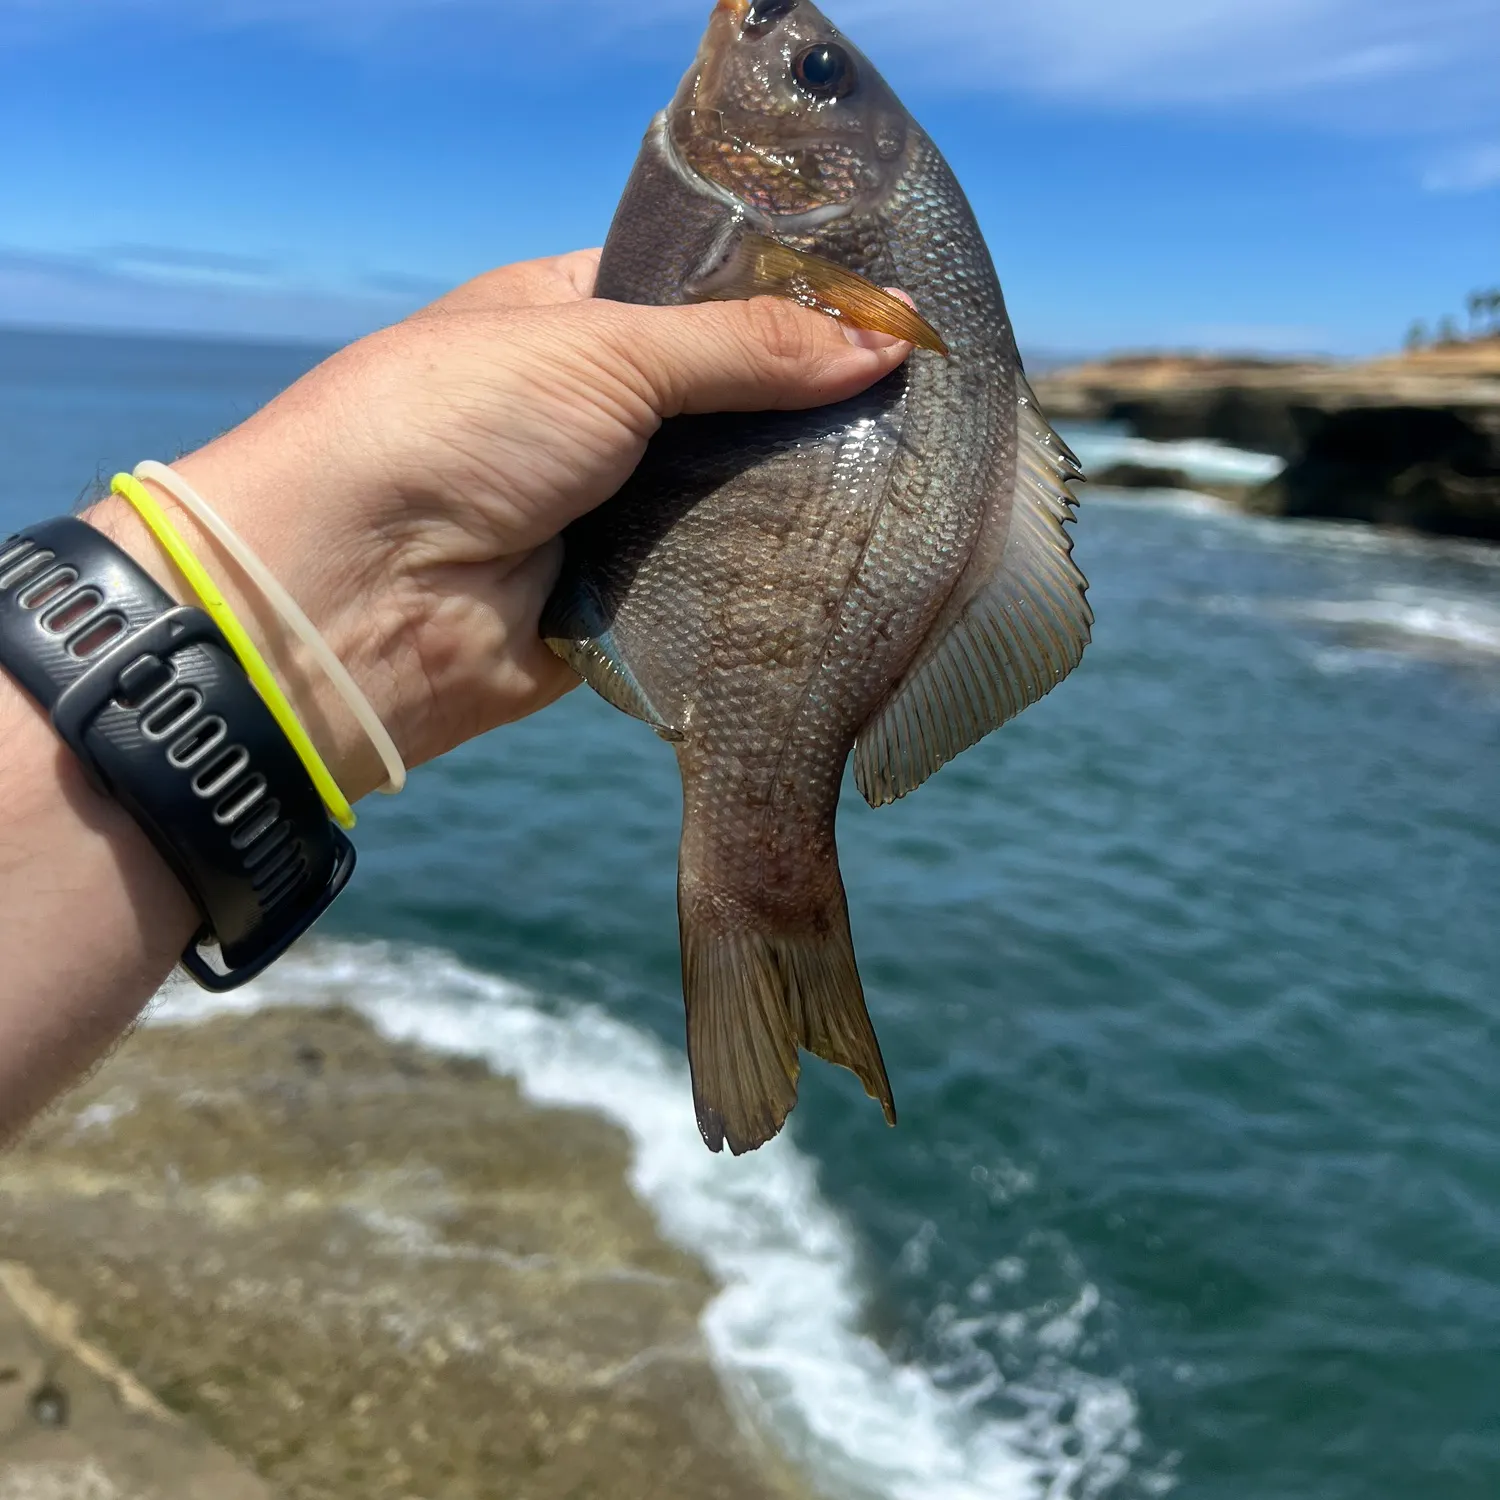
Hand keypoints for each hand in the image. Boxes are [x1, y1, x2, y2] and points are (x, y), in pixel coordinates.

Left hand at [93, 250, 913, 800]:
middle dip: (806, 405)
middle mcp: (592, 410)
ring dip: (796, 492)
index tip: (890, 314)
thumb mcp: (604, 350)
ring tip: (911, 475)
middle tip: (921, 403)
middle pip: (730, 400)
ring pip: (732, 493)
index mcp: (570, 317)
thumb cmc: (451, 426)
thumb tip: (884, 340)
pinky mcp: (627, 597)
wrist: (356, 594)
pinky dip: (767, 571)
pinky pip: (717, 578)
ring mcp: (610, 507)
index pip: (703, 295)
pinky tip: (851, 555)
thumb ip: (746, 345)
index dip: (791, 302)